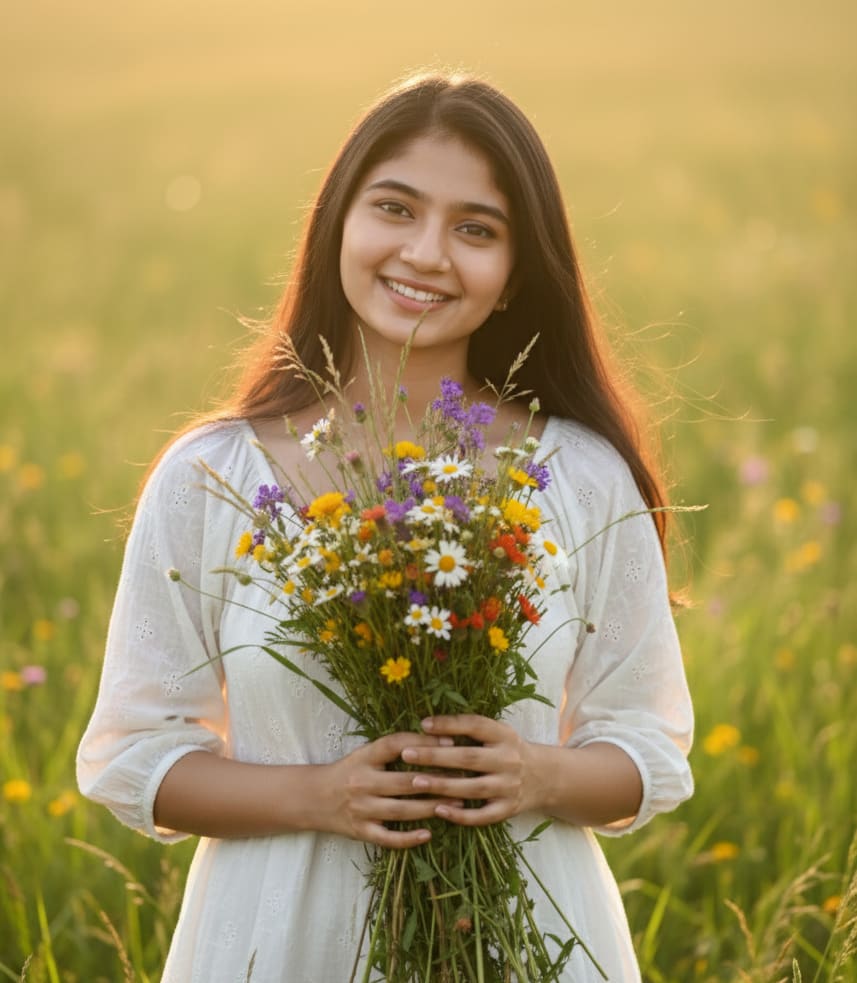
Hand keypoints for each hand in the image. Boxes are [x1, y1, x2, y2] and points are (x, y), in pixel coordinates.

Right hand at [323, 731, 463, 847]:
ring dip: (430, 808)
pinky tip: (428, 834)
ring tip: (457, 805)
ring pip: (401, 810)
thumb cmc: (350, 771)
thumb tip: (437, 739)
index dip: (423, 742)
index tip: (450, 741)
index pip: (395, 745)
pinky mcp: (361, 831)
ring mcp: (361, 809)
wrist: (314, 798)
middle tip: (465, 780)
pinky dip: (408, 838)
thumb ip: (394, 748)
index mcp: (364, 757)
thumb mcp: (367, 754)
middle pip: (404, 781)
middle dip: (436, 781)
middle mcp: (362, 782)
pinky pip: (387, 838)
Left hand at [399, 715, 537, 826]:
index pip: (475, 725)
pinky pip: (482, 815)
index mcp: (504, 735)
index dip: (449, 724)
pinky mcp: (508, 809)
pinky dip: (460, 814)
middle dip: (436, 756)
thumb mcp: (497, 733)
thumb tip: (428, 726)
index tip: (423, 724)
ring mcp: (509, 786)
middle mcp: (508, 759)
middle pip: (469, 757)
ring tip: (415, 782)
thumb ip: (470, 729)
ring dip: (442, 786)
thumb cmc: (508, 750)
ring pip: (473, 787)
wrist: (545, 777)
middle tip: (406, 754)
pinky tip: (438, 810)